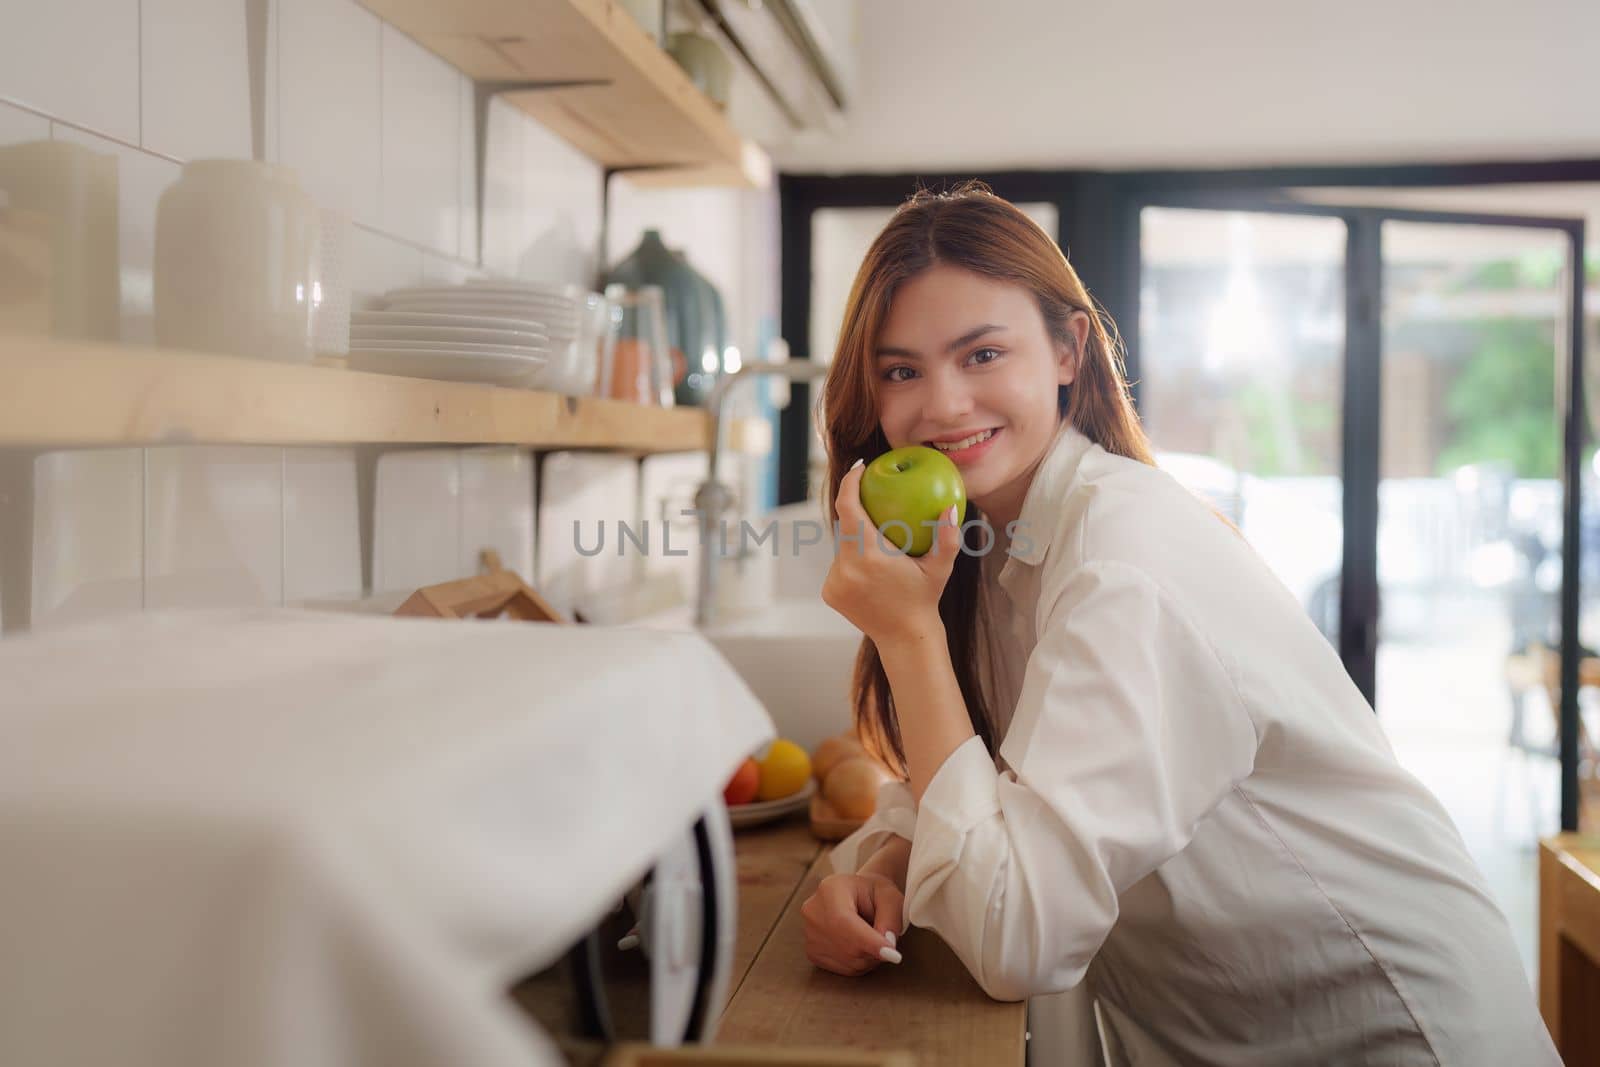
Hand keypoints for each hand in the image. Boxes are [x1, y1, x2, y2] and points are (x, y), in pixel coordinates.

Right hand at [800, 872, 905, 975]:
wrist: (855, 895)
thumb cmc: (873, 893)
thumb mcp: (890, 896)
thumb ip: (891, 918)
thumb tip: (887, 944)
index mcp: (830, 889)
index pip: (845, 922)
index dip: (869, 942)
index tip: (893, 955)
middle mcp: (813, 911)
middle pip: (848, 946)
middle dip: (875, 951)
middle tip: (889, 942)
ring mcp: (809, 933)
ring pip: (848, 961)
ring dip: (870, 958)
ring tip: (873, 939)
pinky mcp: (812, 952)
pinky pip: (842, 969)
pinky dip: (859, 964)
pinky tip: (862, 948)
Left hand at [822, 460, 961, 648]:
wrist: (903, 638)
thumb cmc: (925, 599)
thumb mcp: (941, 568)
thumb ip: (948, 537)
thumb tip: (951, 506)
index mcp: (870, 557)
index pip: (848, 508)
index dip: (849, 483)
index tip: (860, 467)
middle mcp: (846, 568)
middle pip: (844, 524)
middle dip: (856, 507)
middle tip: (873, 496)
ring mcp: (835, 581)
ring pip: (842, 546)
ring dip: (857, 538)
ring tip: (879, 539)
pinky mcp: (830, 591)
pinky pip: (840, 564)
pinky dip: (853, 560)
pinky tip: (871, 566)